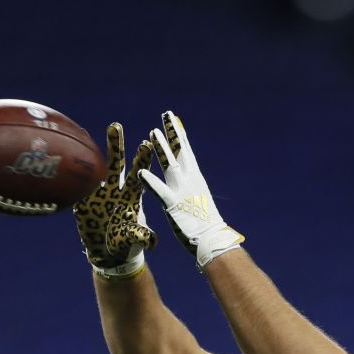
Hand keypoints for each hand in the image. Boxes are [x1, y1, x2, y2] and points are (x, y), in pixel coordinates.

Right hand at [73, 123, 155, 279]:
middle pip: (116, 164)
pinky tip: (71, 152)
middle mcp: (115, 190)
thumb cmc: (125, 245)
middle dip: (116, 145)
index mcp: (130, 197)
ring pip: (97, 168)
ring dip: (97, 151)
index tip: (146, 144)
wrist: (106, 253)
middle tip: (116, 125)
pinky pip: (79, 182)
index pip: (137, 176)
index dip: (141, 161)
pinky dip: (76, 170)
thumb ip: (140, 237)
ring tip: (97, 132)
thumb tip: (152, 241)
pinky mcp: (83, 199)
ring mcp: (98, 193)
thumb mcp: (133, 241)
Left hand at [138, 111, 243, 270]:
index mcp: (195, 178)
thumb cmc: (205, 223)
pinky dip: (151, 181)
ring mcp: (182, 190)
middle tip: (165, 114)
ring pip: (170, 164)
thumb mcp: (198, 199)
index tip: (174, 120)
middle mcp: (190, 179)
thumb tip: (191, 179)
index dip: (179, 135)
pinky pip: (159, 191)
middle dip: (172, 132)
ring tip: (151, 132)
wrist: (212, 239)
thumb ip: (191, 186)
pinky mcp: (173, 204)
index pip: (186, 151)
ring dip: (161, 148)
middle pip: (180, 151)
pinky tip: (141, 172)